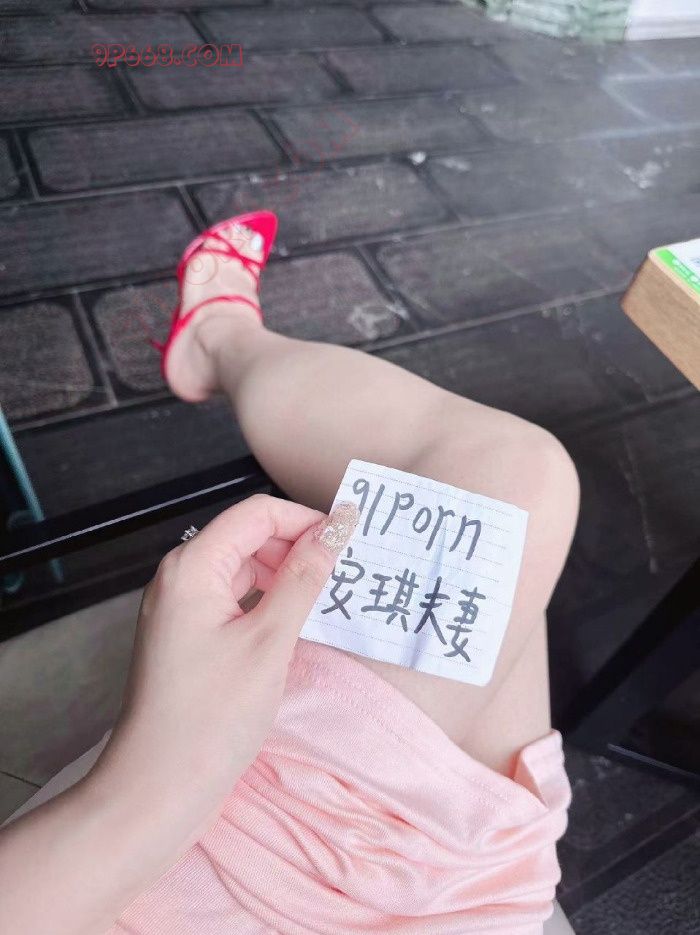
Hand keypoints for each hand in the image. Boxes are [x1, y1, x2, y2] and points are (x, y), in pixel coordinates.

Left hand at [92, 494, 358, 844]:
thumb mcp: (268, 641)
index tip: (349, 539)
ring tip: (324, 600)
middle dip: (296, 546)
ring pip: (242, 569)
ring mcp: (179, 609)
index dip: (305, 519)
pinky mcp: (186, 637)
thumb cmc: (211, 717)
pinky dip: (266, 603)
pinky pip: (233, 600)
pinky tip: (293, 624)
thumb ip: (303, 578)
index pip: (257, 514)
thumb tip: (334, 529)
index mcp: (192, 566)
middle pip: (248, 537)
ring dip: (284, 576)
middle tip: (343, 574)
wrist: (156, 789)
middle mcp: (179, 578)